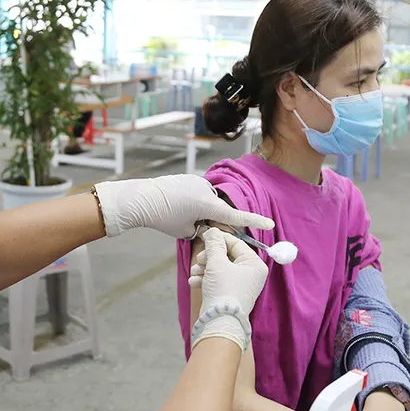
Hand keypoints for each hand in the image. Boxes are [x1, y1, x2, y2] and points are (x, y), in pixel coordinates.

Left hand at [93, 175, 273, 237]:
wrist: (139, 198)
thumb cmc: (162, 217)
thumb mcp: (185, 231)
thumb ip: (203, 230)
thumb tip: (210, 227)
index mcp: (207, 205)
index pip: (236, 216)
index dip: (254, 221)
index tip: (270, 224)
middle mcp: (206, 190)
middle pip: (219, 209)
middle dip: (212, 220)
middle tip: (195, 228)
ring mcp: (197, 182)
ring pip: (208, 201)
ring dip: (201, 210)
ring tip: (179, 214)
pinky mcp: (189, 178)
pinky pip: (198, 193)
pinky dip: (193, 201)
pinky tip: (176, 205)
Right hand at [188, 228, 268, 349]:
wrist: (219, 322)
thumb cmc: (223, 290)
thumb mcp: (217, 262)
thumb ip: (214, 244)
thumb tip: (212, 231)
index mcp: (254, 264)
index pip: (237, 243)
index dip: (219, 238)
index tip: (205, 235)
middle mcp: (250, 274)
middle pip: (227, 256)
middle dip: (209, 257)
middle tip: (200, 259)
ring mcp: (240, 285)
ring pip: (219, 268)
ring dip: (204, 268)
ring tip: (195, 272)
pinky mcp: (229, 294)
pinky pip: (217, 280)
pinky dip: (205, 279)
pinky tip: (194, 282)